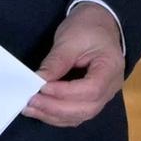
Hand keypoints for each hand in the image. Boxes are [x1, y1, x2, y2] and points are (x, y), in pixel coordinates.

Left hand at [23, 3, 127, 126]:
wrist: (99, 24)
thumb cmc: (87, 27)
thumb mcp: (70, 39)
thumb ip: (56, 62)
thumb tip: (38, 81)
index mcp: (110, 67)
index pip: (91, 89)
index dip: (65, 92)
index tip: (42, 88)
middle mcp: (111, 87)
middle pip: (87, 108)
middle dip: (56, 108)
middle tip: (31, 101)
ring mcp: (103, 96)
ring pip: (80, 116)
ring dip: (53, 115)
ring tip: (30, 108)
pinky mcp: (91, 99)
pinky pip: (75, 114)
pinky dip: (56, 115)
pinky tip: (40, 110)